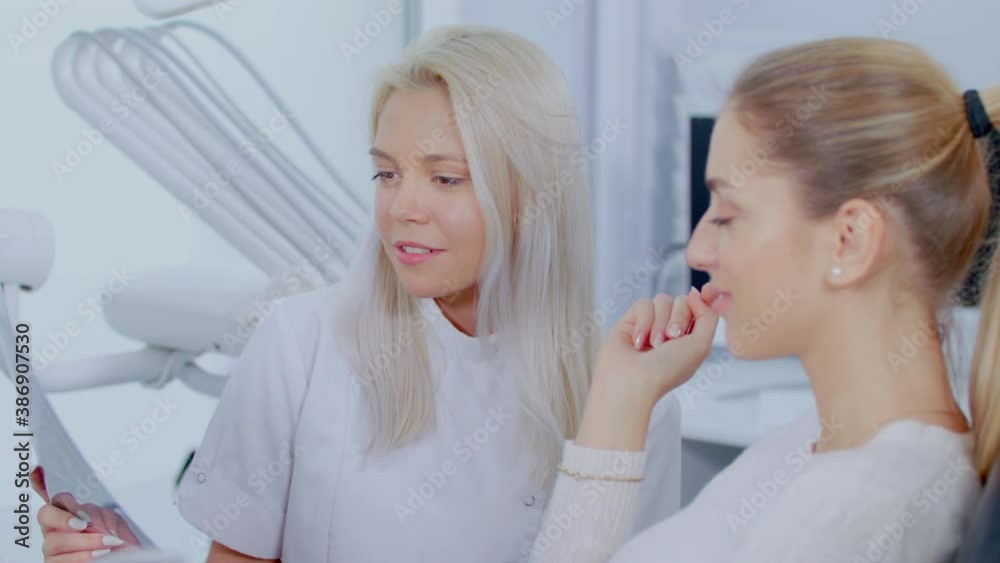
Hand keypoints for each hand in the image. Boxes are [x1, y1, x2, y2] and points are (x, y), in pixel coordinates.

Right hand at [30, 465, 141, 561]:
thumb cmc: (116, 538)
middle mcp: (55, 528)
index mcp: (68, 512)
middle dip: (64, 519)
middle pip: (45, 516)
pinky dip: (83, 557)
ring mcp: (53, 548)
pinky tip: (99, 554)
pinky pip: (62, 561)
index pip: (49, 494)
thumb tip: (84, 514)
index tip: (41, 473)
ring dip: (85, 542)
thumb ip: (98, 514)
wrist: (123, 555)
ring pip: (55, 542)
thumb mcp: (113, 520)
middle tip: (84, 523)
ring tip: (107, 542)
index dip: (40, 482)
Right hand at [596, 283, 719, 399]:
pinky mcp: (630, 321)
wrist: (632, 382)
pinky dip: (643, 322)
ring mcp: (650, 325)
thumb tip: (696, 293)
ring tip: (653, 344)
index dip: (705, 297)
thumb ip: (708, 316)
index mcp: (691, 338)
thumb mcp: (701, 345)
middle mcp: (671, 330)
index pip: (700, 307)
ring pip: (662, 300)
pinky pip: (642, 304)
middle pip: (682, 300)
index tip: (708, 290)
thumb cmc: (667, 370)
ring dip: (660, 323)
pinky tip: (637, 342)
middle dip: (679, 317)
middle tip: (672, 338)